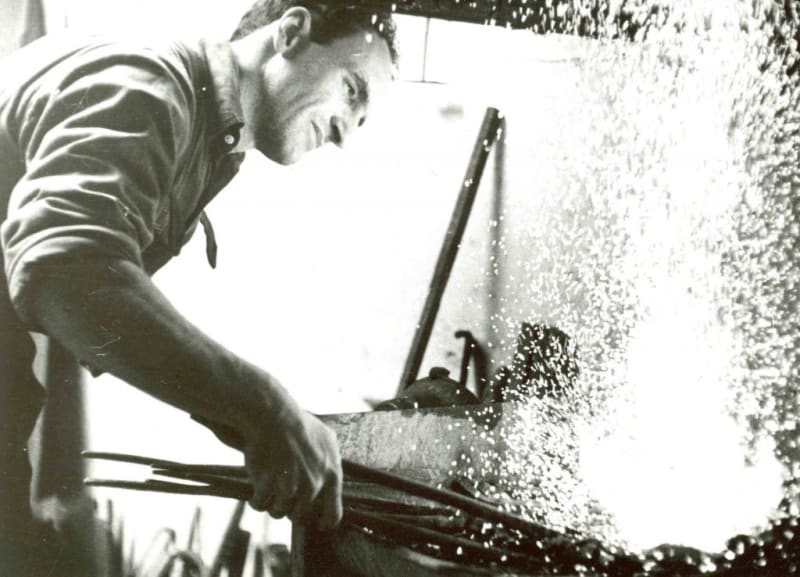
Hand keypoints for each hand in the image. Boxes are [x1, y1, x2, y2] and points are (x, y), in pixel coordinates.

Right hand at [243, 400, 342, 528]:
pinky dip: (256, 500)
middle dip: (290, 508)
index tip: (318, 524)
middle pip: (300, 515)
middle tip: (282, 496)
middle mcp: (314, 484)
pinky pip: (260, 504)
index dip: (325, 522)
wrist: (274, 414)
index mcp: (331, 475)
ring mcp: (291, 486)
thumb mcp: (326, 439)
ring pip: (279, 511)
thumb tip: (332, 477)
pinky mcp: (269, 485)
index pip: (333, 513)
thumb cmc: (298, 423)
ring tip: (267, 490)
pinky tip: (255, 491)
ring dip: (272, 504)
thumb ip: (331, 461)